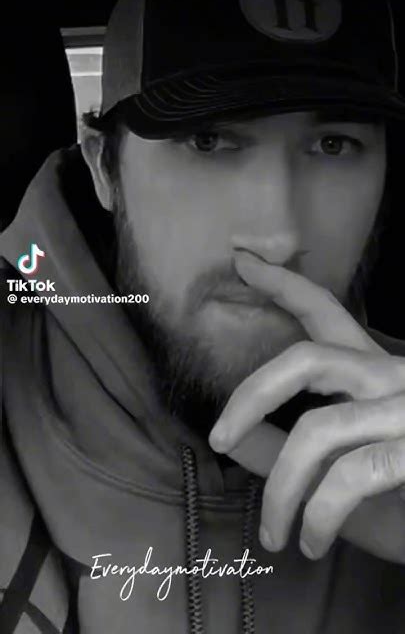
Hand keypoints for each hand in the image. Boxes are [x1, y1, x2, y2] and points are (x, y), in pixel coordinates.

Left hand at [208, 250, 404, 562]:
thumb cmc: (404, 498)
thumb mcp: (342, 470)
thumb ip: (289, 449)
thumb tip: (237, 438)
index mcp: (375, 372)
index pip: (325, 313)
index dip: (282, 285)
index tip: (243, 260)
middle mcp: (392, 378)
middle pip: (306, 361)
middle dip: (251, 397)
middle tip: (218, 438)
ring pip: (317, 432)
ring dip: (281, 493)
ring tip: (271, 536)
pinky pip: (348, 478)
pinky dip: (317, 516)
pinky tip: (310, 543)